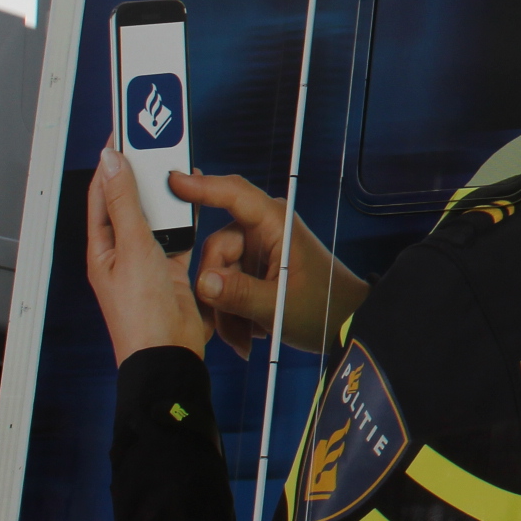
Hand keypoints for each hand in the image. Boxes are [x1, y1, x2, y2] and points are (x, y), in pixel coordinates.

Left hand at [85, 143, 208, 363]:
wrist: (168, 352)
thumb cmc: (141, 313)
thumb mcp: (131, 248)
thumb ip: (125, 203)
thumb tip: (111, 163)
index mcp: (101, 247)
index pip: (102, 193)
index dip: (112, 164)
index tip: (124, 137)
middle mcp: (122, 253)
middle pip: (131, 204)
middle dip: (144, 178)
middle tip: (159, 150)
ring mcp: (148, 262)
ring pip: (158, 219)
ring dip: (168, 199)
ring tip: (179, 175)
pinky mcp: (173, 270)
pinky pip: (179, 237)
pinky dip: (188, 221)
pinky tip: (196, 208)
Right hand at [172, 171, 367, 359]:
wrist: (346, 326)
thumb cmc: (324, 309)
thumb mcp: (279, 306)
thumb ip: (239, 294)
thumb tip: (203, 282)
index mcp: (276, 225)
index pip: (235, 195)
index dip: (203, 187)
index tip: (174, 181)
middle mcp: (265, 232)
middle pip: (215, 250)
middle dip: (217, 292)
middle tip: (229, 329)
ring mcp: (259, 251)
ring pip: (218, 275)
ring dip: (225, 311)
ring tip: (244, 339)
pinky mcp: (256, 269)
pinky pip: (227, 286)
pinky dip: (232, 312)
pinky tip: (248, 333)